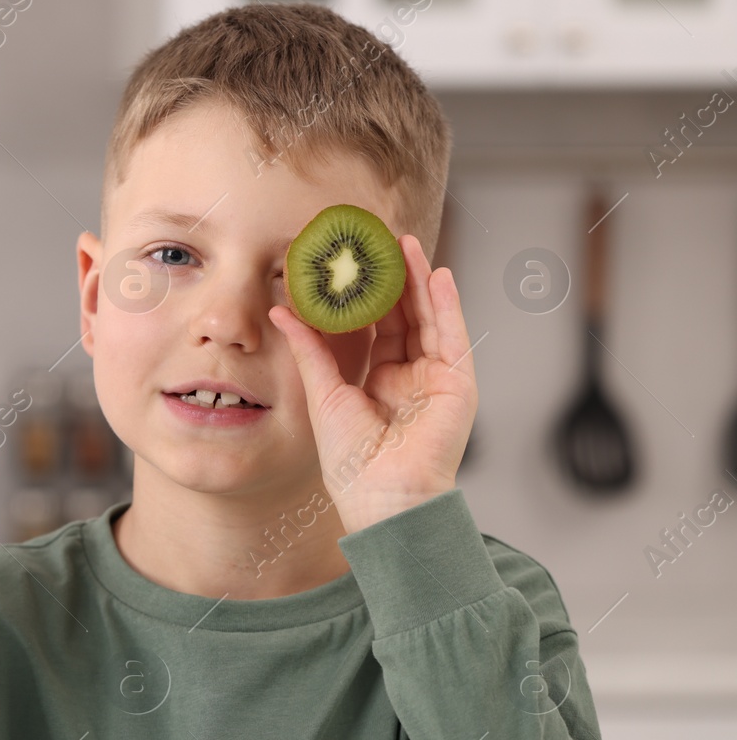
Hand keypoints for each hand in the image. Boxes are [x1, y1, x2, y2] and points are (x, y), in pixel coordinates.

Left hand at [267, 233, 475, 532]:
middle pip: (404, 317)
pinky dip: (448, 305)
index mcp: (380, 383)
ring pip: (429, 319)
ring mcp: (437, 379)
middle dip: (394, 279)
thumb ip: (309, 349)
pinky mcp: (458, 384)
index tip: (351, 263)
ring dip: (420, 281)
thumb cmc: (351, 462)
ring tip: (406, 245)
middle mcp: (411, 377)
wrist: (383, 496)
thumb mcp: (323, 394)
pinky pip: (453, 336)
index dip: (364, 296)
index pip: (375, 329)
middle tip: (379, 242)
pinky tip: (439, 275)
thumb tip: (281, 309)